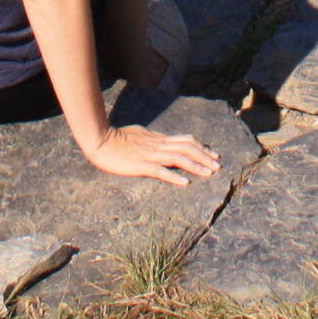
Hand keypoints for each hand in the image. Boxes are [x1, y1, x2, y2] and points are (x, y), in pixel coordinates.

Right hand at [80, 124, 220, 185]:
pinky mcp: (140, 165)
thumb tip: (163, 141)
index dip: (201, 147)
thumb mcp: (139, 135)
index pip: (185, 140)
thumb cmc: (116, 139)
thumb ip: (152, 140)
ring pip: (179, 157)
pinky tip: (185, 183)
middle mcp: (158, 145)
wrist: (99, 141)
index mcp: (158, 139)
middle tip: (218, 165)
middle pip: (187, 147)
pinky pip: (160, 170)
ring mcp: (150, 154)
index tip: (213, 155)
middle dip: (205, 156)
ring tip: (209, 174)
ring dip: (196, 165)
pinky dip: (174, 176)